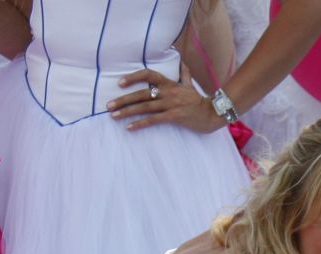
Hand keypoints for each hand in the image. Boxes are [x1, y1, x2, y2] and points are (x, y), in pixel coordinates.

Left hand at [108, 69, 222, 133]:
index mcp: (169, 83)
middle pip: (141, 94)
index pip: (148, 75)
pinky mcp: (174, 117)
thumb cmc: (198, 100)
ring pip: (144, 107)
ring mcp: (170, 105)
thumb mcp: (190, 84)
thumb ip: (183, 73)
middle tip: (108, 106)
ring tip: (114, 116)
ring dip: (127, 112)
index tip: (120, 83)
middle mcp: (168, 92)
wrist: (212, 114)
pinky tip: (129, 127)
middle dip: (123, 100)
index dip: (133, 78)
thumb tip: (181, 60)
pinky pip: (153, 120)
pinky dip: (140, 124)